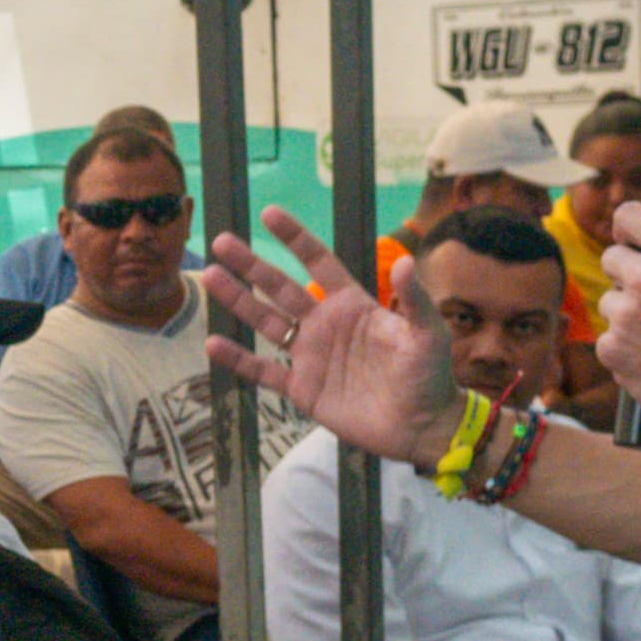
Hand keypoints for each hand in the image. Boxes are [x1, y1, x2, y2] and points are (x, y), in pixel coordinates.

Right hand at [199, 211, 460, 465]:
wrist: (421, 426)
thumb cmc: (428, 375)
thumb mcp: (427, 333)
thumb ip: (413, 299)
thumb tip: (406, 261)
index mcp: (351, 305)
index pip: (318, 262)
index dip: (295, 238)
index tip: (269, 214)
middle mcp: (324, 325)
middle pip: (280, 287)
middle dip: (252, 265)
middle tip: (223, 242)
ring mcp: (310, 357)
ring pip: (266, 322)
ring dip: (239, 301)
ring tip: (212, 278)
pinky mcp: (302, 389)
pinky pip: (263, 371)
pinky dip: (239, 359)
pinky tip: (213, 345)